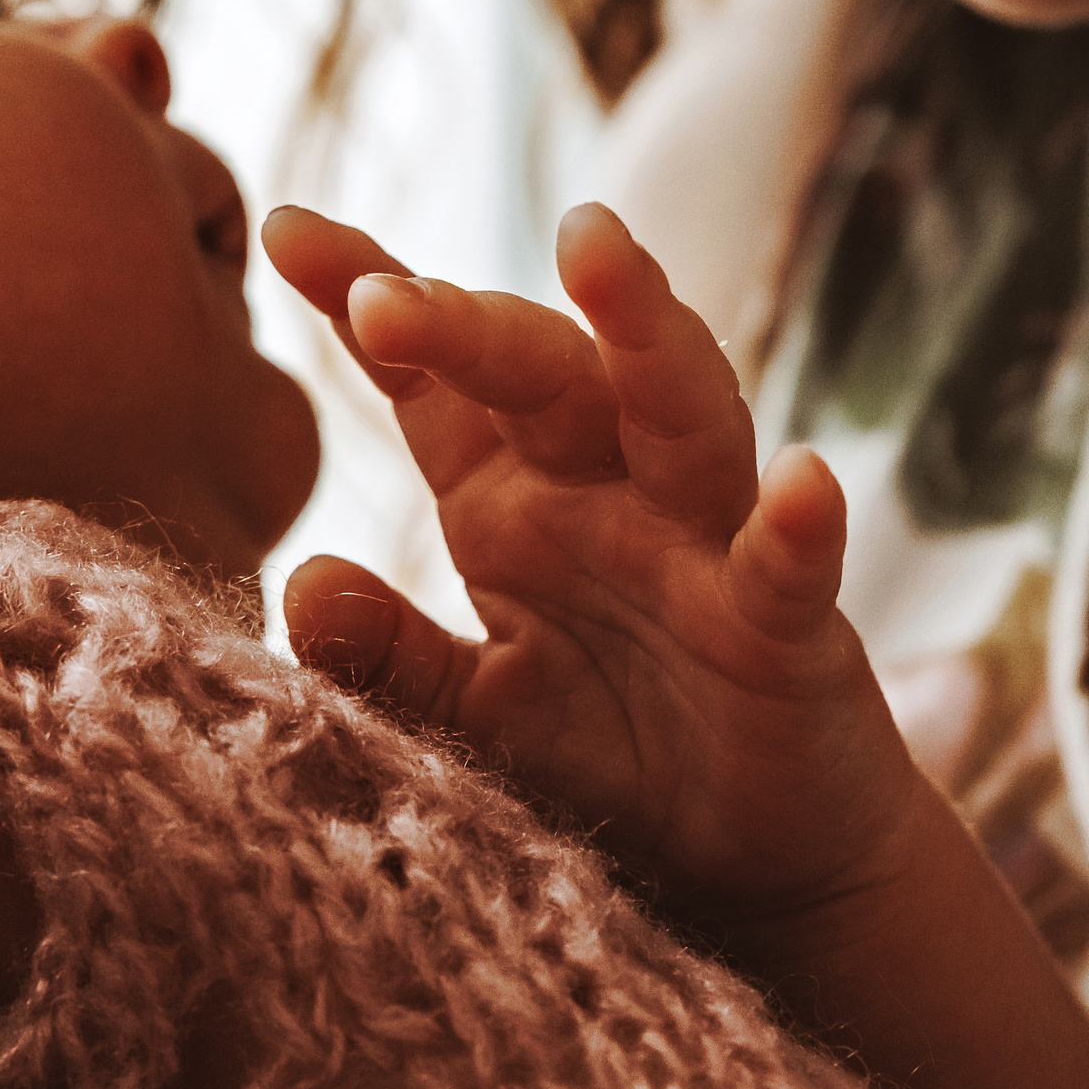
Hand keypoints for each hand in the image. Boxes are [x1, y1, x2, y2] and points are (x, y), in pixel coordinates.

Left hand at [265, 201, 924, 918]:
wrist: (765, 859)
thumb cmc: (617, 757)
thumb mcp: (477, 715)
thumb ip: (391, 656)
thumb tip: (302, 581)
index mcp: (517, 504)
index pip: (437, 382)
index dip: (369, 299)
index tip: (284, 228)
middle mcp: (612, 496)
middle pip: (545, 373)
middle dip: (467, 323)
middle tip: (376, 293)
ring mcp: (709, 549)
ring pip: (680, 411)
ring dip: (642, 328)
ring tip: (595, 244)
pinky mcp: (793, 630)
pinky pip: (791, 568)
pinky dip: (801, 525)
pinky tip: (803, 479)